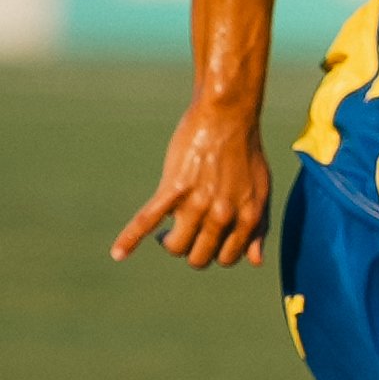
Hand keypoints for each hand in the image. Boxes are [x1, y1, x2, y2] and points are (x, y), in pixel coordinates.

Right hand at [112, 96, 269, 267]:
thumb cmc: (245, 154)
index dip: (214, 253)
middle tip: (187, 233)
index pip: (226, 258)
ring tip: (168, 230)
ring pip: (175, 247)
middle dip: (191, 250)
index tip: (207, 239)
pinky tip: (117, 254)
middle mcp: (222, 216)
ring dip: (169, 243)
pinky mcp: (173, 189)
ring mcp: (197, 203)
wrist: (227, 118)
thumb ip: (259, 228)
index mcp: (246, 218)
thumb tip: (256, 262)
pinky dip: (130, 238)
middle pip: (198, 258)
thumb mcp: (261, 193)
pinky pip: (147, 220)